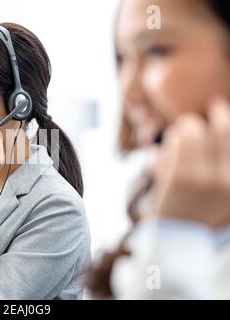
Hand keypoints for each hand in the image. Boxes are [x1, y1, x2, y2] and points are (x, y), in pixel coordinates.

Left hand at [147, 98, 229, 228]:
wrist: (178, 234)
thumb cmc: (200, 206)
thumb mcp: (224, 189)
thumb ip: (223, 161)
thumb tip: (220, 124)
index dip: (226, 115)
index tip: (220, 106)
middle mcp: (225, 177)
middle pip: (222, 127)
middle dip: (214, 112)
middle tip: (208, 108)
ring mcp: (202, 176)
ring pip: (193, 130)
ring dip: (186, 125)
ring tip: (183, 129)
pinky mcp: (178, 176)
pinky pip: (174, 143)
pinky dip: (171, 139)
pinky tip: (167, 146)